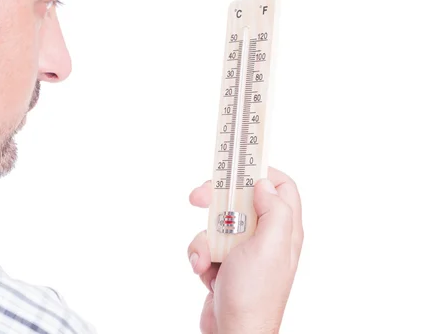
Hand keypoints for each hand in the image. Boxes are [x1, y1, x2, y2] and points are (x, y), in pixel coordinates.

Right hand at [187, 167, 303, 333]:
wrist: (233, 332)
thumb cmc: (254, 295)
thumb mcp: (270, 247)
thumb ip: (275, 211)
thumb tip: (265, 184)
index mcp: (284, 230)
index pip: (282, 187)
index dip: (261, 173)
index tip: (237, 166)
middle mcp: (266, 237)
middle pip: (242, 200)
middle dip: (217, 199)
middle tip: (199, 196)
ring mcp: (244, 250)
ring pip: (218, 223)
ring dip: (204, 237)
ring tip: (206, 258)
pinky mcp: (225, 262)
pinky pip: (207, 244)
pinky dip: (200, 255)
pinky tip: (203, 270)